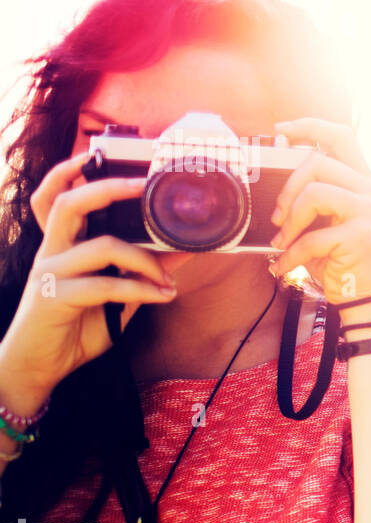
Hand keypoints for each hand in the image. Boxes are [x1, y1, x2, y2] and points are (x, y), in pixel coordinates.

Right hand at [0, 156, 182, 409]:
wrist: (38, 367)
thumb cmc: (74, 328)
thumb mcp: (115, 298)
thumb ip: (140, 275)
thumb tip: (179, 255)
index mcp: (61, 246)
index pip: (58, 197)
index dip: (71, 172)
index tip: (101, 155)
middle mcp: (51, 252)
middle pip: (68, 203)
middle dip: (106, 188)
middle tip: (142, 186)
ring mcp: (49, 272)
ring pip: (101, 245)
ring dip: (145, 259)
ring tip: (167, 279)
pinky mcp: (54, 297)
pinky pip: (106, 284)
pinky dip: (141, 289)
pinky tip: (161, 296)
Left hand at [268, 119, 370, 304]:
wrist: (365, 300)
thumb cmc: (340, 262)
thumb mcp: (325, 222)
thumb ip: (313, 197)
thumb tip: (277, 179)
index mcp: (364, 183)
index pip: (342, 136)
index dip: (310, 126)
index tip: (280, 130)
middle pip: (318, 162)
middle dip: (287, 189)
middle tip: (277, 218)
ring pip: (313, 192)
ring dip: (289, 222)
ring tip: (282, 242)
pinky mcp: (361, 235)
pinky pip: (311, 236)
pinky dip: (290, 255)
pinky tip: (284, 266)